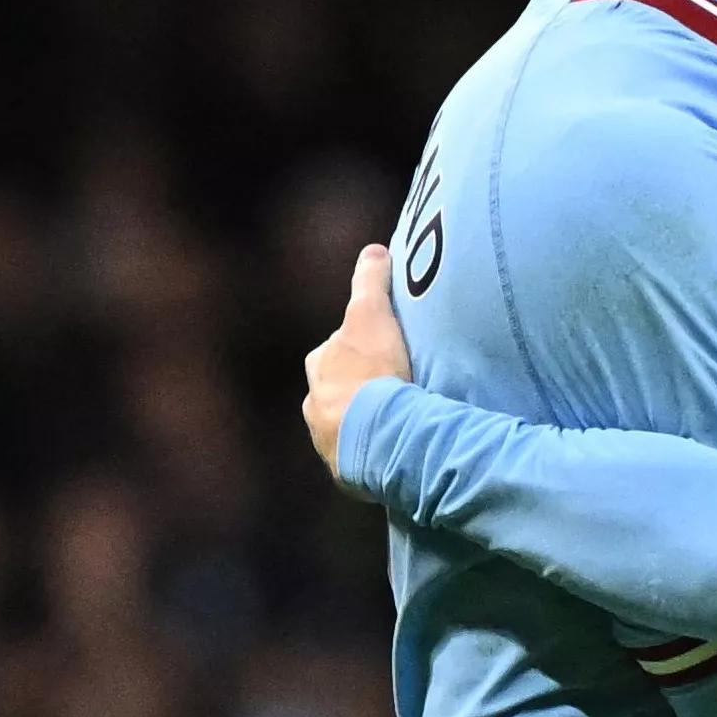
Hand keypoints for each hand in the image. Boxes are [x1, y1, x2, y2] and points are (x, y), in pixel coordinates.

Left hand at [303, 245, 411, 473]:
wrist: (375, 434)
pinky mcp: (344, 467)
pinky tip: (398, 447)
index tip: (387, 349)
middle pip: (340, 387)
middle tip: (398, 384)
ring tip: (401, 421)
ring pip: (349, 421)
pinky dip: (376, 447)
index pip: (341, 350)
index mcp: (320, 366)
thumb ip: (370, 281)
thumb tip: (374, 249)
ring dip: (368, 420)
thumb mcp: (371, 315)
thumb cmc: (371, 371)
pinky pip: (362, 452)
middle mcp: (315, 402)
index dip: (364, 346)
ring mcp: (327, 437)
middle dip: (361, 386)